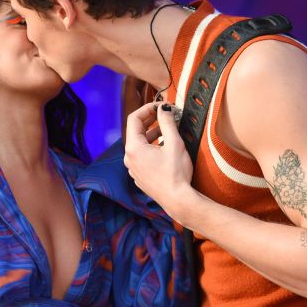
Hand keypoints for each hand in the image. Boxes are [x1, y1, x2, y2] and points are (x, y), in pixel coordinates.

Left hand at [123, 102, 198, 224]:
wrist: (177, 200)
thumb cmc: (176, 173)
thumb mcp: (174, 143)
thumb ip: (167, 122)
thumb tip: (164, 108)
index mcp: (133, 147)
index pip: (134, 118)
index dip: (147, 108)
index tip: (161, 106)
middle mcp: (129, 158)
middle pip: (136, 132)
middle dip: (150, 120)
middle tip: (165, 115)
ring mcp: (133, 169)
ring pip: (139, 145)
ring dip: (151, 134)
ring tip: (167, 130)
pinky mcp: (140, 177)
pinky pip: (142, 157)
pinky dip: (151, 148)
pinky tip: (164, 149)